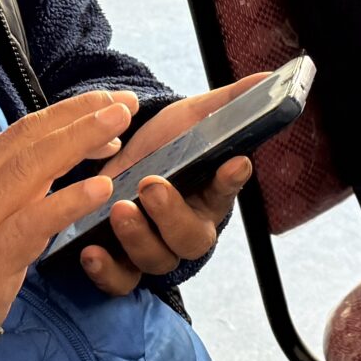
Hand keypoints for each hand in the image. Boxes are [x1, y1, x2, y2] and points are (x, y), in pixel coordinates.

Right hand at [0, 91, 134, 327]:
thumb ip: (4, 183)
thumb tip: (53, 161)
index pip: (23, 132)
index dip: (69, 117)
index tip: (107, 110)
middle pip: (30, 139)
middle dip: (80, 118)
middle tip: (125, 105)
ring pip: (32, 169)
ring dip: (79, 143)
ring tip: (119, 130)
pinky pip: (33, 222)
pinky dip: (67, 203)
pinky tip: (100, 189)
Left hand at [78, 75, 265, 298]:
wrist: (120, 157)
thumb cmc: (165, 142)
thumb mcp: (192, 116)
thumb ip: (228, 102)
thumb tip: (269, 79)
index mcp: (211, 193)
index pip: (227, 188)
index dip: (229, 180)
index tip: (233, 162)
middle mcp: (187, 227)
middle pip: (191, 238)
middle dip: (171, 214)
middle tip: (151, 186)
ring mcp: (155, 248)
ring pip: (157, 259)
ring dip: (138, 237)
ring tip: (119, 209)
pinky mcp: (123, 262)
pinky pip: (121, 280)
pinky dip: (107, 271)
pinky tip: (91, 251)